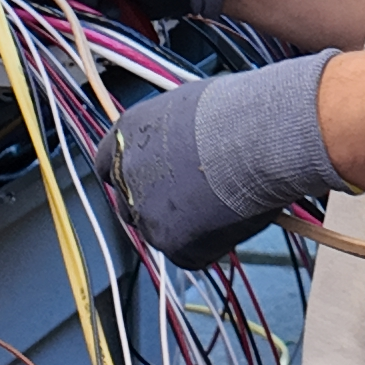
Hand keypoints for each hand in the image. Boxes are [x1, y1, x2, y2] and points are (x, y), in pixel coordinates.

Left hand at [102, 53, 343, 268]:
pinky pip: (190, 255)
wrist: (257, 137)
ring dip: (188, 226)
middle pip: (131, 204)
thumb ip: (170, 136)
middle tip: (195, 200)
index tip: (150, 183)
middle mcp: (127, 174)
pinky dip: (211, 246)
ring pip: (161, 232)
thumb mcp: (188, 108)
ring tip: (226, 204)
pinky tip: (232, 222)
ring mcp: (146, 212)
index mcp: (127, 134)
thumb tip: (185, 147)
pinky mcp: (172, 242)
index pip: (108, 165)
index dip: (132, 178)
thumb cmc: (237, 113)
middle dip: (158, 207)